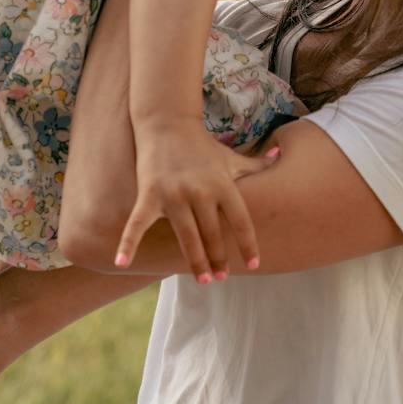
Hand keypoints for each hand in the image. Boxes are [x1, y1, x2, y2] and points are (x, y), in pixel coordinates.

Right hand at [114, 118, 279, 280]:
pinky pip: (137, 224)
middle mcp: (200, 191)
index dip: (248, 244)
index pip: (240, 221)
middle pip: (213, 234)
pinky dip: (129, 243)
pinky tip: (121, 262)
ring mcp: (173, 194)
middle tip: (221, 277)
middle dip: (218, 258)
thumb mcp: (231, 156)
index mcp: (222, 184)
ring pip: (187, 236)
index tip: (254, 264)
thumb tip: (281, 152)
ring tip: (204, 279)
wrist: (168, 124)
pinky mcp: (149, 194)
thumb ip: (257, 162)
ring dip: (195, 261)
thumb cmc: (202, 146)